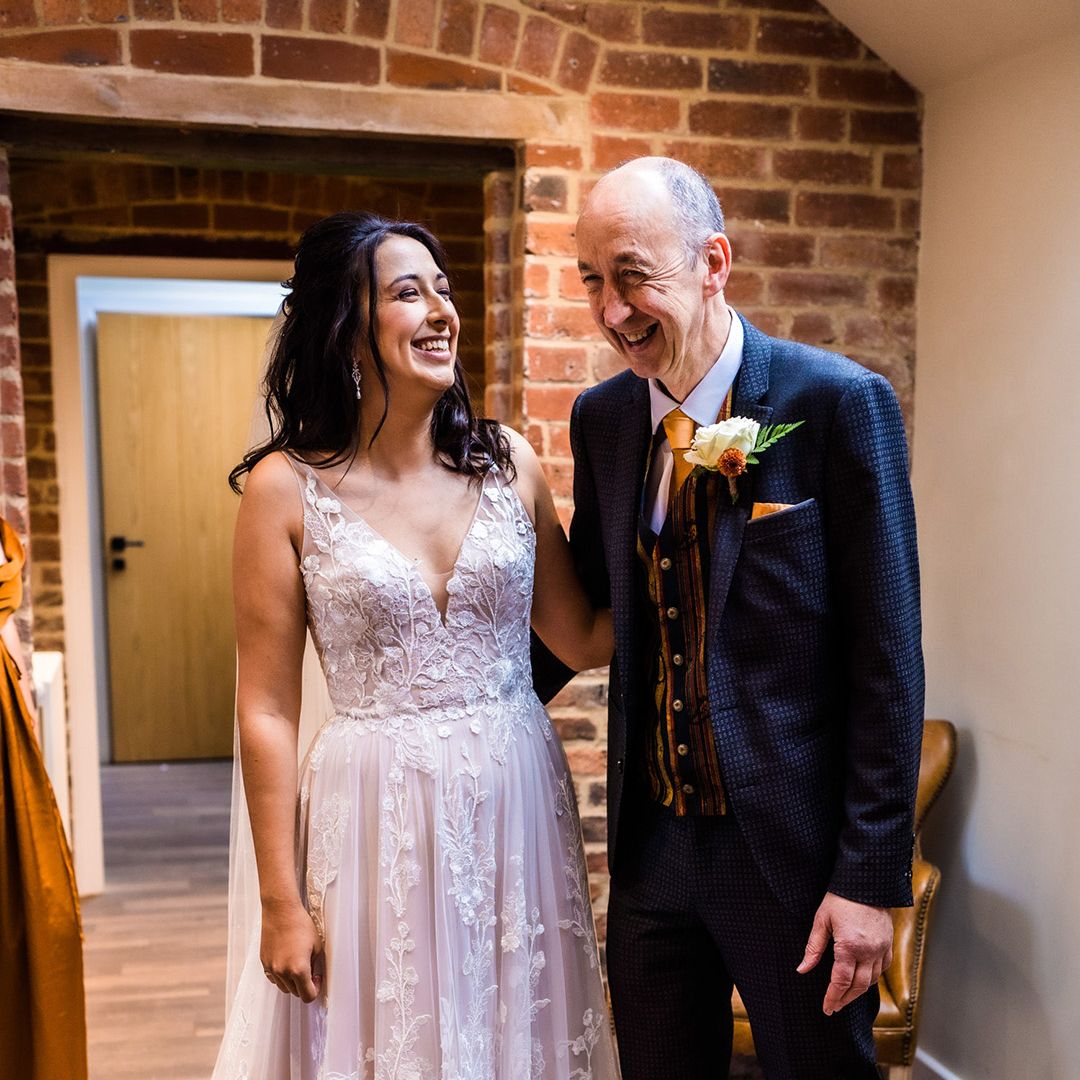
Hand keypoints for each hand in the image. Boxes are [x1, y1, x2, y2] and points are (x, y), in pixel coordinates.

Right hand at [260, 898, 323, 1002]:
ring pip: (283, 987)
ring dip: (292, 982)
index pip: (307, 996)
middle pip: (295, 993)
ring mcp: (271, 968)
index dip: (315, 989)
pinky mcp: (264, 963)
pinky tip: (287, 962)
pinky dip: (281, 975)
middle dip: (304, 985)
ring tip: (298, 965)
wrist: (281, 911)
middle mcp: (283, 972)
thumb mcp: (317, 945)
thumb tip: (314, 975)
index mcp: (298, 969)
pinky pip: (273, 978)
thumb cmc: (300, 924)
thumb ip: (316, 965)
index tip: (317, 980)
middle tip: (310, 972)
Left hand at [797, 891, 892, 1014]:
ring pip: (872, 980)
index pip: (840, 981)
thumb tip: (802, 969)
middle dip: (845, 999)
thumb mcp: (821, 920)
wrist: (866, 881)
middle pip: (858, 986)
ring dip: (858, 991)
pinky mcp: (888, 944)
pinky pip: (882, 968)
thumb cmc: (840, 898)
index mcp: (849, 947)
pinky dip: (872, 978)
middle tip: (834, 1007)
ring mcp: (881, 949)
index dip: (832, 997)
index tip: (826, 1008)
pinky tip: (863, 980)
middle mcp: (868, 952)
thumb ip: (813, 947)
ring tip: (845, 996)